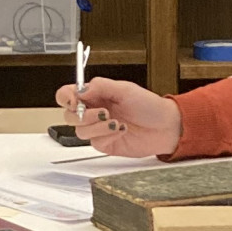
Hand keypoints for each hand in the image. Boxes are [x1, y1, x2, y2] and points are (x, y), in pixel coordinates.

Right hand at [56, 76, 182, 158]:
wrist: (165, 127)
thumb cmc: (149, 106)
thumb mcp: (125, 89)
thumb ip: (100, 87)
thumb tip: (80, 89)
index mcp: (95, 95)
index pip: (67, 95)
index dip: (66, 97)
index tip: (74, 100)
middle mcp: (93, 111)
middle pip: (69, 115)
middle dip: (83, 114)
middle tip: (102, 112)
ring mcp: (98, 129)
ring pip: (80, 131)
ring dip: (97, 126)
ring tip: (116, 122)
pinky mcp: (104, 144)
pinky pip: (94, 142)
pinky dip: (107, 135)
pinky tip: (121, 130)